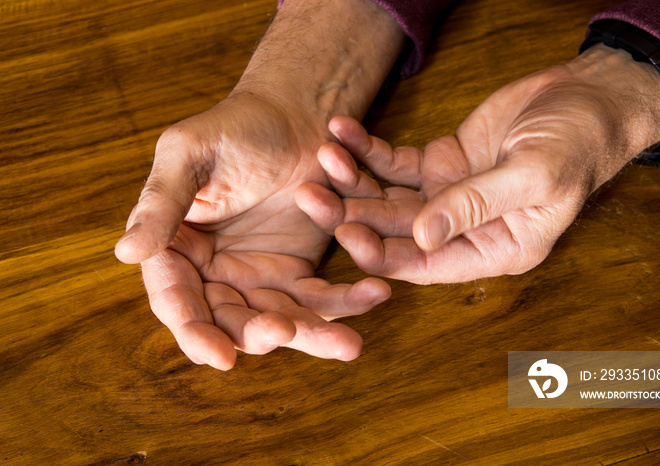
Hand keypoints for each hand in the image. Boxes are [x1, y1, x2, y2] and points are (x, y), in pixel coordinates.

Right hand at [115, 92, 389, 369]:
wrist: (294, 115)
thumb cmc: (234, 126)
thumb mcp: (188, 154)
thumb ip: (161, 202)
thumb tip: (126, 253)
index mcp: (176, 249)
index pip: (177, 300)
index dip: (194, 331)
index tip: (219, 356)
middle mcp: (214, 273)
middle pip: (231, 321)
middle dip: (259, 335)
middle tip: (285, 332)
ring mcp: (258, 277)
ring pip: (281, 320)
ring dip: (313, 333)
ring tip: (346, 342)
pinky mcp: (298, 272)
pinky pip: (320, 298)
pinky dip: (347, 302)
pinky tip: (374, 293)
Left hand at [296, 44, 659, 284]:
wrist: (587, 100)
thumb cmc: (577, 144)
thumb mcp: (533, 176)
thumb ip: (477, 206)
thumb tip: (422, 237)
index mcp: (491, 250)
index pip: (425, 263)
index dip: (381, 253)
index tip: (343, 232)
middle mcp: (462, 231)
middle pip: (394, 232)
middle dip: (351, 214)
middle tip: (310, 194)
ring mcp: (446, 197)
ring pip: (386, 197)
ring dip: (352, 180)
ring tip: (323, 155)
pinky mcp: (438, 164)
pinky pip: (393, 162)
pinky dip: (367, 148)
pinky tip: (342, 129)